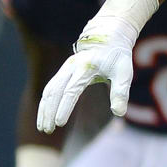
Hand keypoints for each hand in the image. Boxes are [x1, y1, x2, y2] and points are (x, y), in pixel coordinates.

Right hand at [36, 16, 137, 132]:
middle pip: (55, 91)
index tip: (60, 122)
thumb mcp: (124, 72)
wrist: (109, 37)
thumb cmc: (117, 56)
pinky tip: (44, 116)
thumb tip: (119, 113)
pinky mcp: (63, 71)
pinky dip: (46, 102)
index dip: (65, 106)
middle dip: (49, 111)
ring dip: (44, 108)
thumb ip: (121, 92)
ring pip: (49, 89)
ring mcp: (65, 68)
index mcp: (86, 67)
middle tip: (48, 129)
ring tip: (43, 127)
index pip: (72, 90)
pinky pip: (50, 87)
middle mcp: (71, 67)